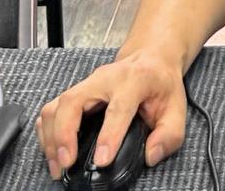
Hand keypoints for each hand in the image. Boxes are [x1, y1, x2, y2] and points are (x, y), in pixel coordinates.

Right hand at [36, 50, 186, 180]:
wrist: (151, 59)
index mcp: (136, 79)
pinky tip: (54, 153)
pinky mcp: (75, 92)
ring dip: (52, 138)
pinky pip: (51, 111)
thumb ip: (169, 134)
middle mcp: (106, 78)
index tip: (102, 160)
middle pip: (74, 100)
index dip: (109, 135)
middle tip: (67, 163)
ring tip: (59, 164)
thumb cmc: (161, 84)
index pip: (119, 107)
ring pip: (57, 106)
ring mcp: (87, 83)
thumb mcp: (177, 107)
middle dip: (65, 134)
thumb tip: (151, 155)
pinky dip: (47, 134)